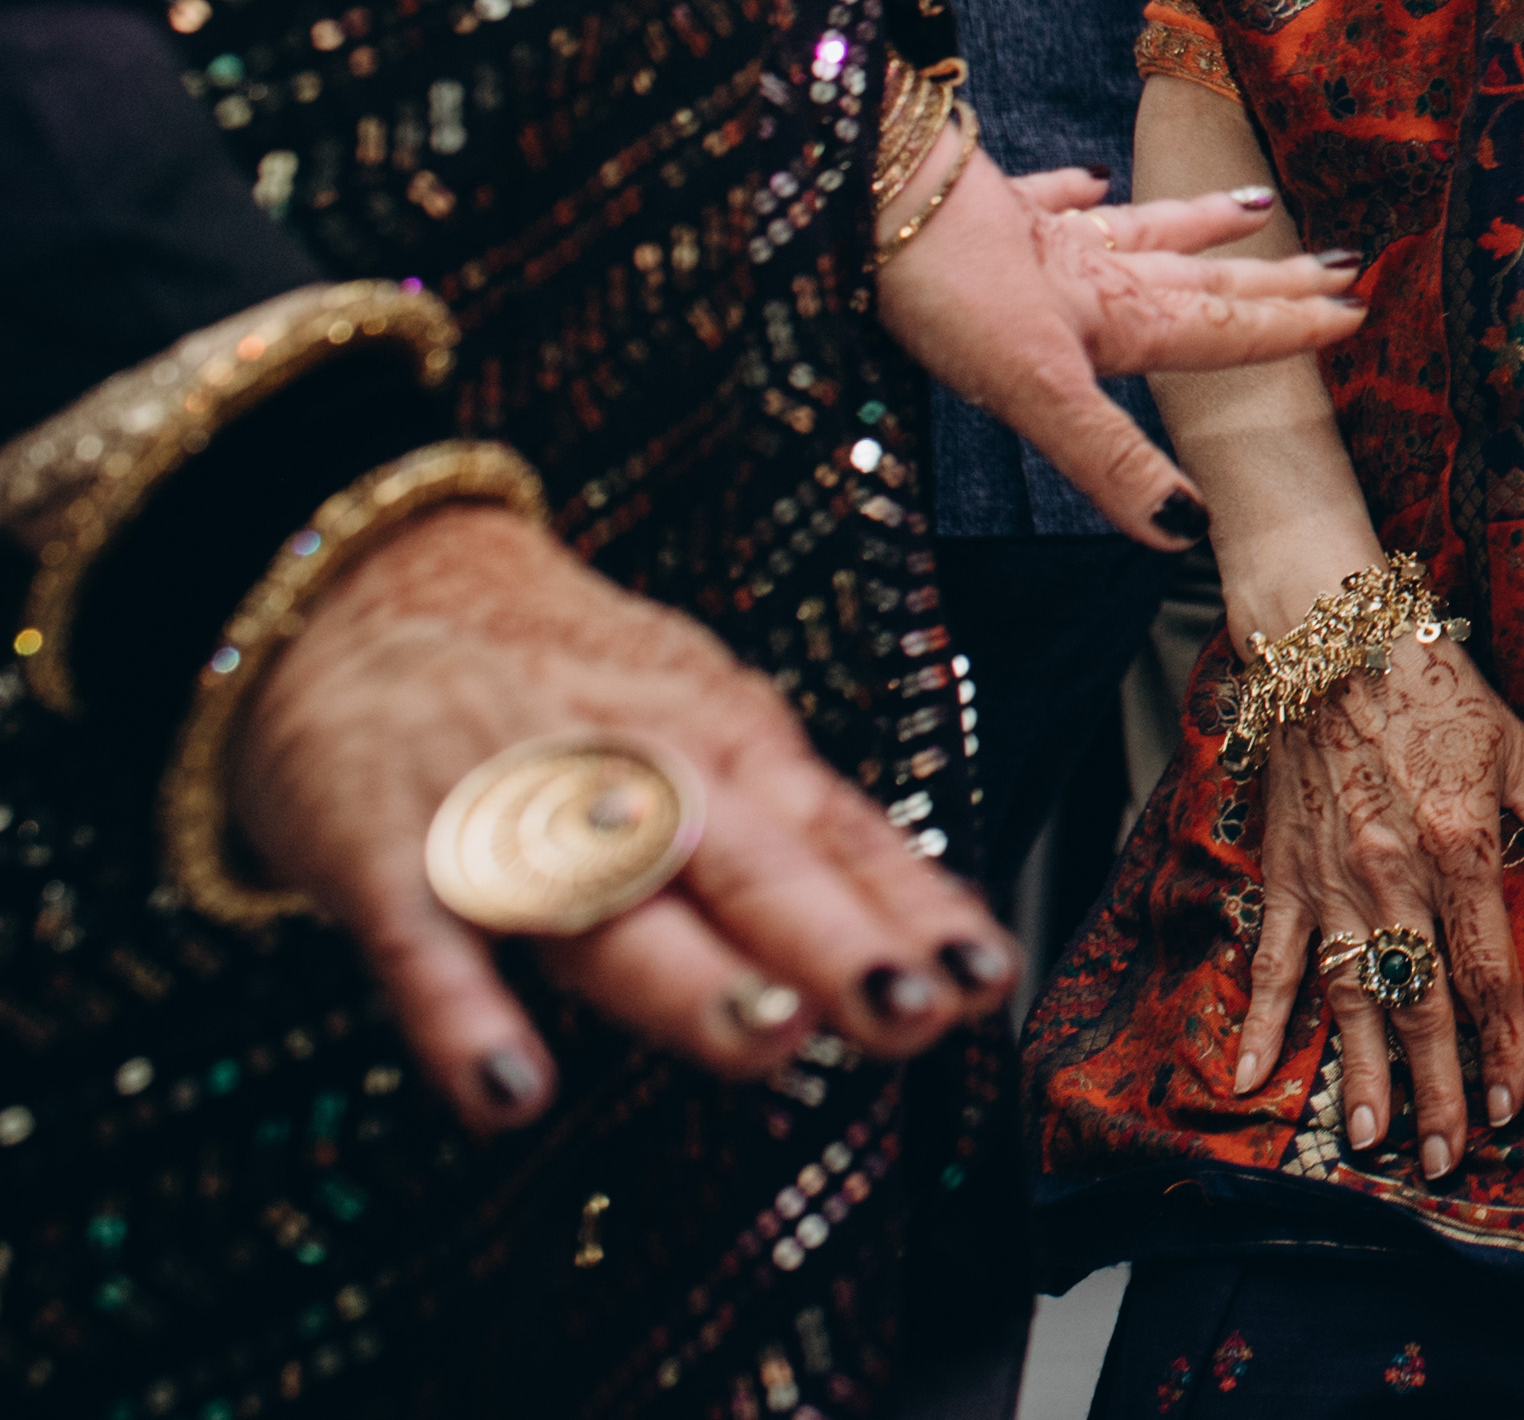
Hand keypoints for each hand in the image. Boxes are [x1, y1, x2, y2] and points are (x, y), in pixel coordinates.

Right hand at [233, 502, 1013, 1134]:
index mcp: (726, 747)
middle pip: (749, 864)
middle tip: (912, 1009)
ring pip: (612, 903)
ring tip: (771, 1039)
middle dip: (834, 940)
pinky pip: (425, 946)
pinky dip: (464, 1018)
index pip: (838, 837)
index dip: (915, 909)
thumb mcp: (702, 733)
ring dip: (689, 975)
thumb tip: (928, 933)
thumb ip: (797, 841)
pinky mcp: (387, 857)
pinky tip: (512, 1090)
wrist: (370, 595)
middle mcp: (638, 776)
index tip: (990, 975)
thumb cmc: (569, 689)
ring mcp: (513, 816)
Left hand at [879, 156, 1365, 548]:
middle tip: (1342, 264)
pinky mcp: (992, 211)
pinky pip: (1051, 197)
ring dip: (1202, 223)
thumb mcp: (1036, 394)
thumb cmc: (955, 295)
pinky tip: (1092, 178)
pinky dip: (1078, 190)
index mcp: (1120, 321)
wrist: (878, 199)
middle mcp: (1100, 275)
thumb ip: (1111, 457)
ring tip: (1256, 204)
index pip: (1223, 330)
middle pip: (1204, 281)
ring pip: (1146, 231)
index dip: (1289, 329)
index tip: (1356, 313)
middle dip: (1273, 280)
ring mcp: (1048, 237)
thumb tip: (1188, 530)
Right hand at [1225, 615, 1523, 1176]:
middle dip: (1435, 1089)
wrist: (1333, 640)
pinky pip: (1267, 959)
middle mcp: (1394, 876)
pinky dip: (1257, 1020)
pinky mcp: (1284, 873)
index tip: (1513, 1104)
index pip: (1486, 971)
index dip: (1502, 1045)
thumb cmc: (1434, 687)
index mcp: (1460, 847)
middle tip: (1445, 1159)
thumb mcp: (1516, 748)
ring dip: (1358, 1074)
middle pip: (1418, 1003)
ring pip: (1349, 996)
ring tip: (1368, 1141)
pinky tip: (1250, 1078)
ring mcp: (1332, 881)